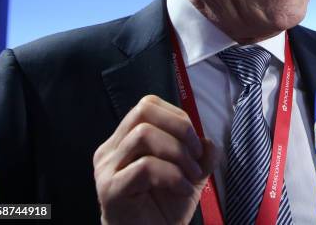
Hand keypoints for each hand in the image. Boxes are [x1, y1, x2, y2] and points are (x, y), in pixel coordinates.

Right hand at [93, 95, 217, 224]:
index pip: (148, 105)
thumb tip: (209, 142)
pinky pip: (145, 167)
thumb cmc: (164, 210)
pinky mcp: (111, 190)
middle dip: (180, 128)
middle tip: (196, 155)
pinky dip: (172, 175)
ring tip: (191, 176)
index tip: (195, 143)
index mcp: (125, 141)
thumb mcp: (190, 175)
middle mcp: (111, 150)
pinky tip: (183, 190)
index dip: (177, 117)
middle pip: (143, 111)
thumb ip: (201, 155)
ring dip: (177, 153)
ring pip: (143, 135)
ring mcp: (107, 169)